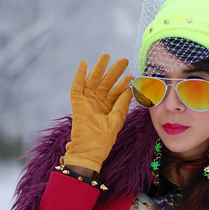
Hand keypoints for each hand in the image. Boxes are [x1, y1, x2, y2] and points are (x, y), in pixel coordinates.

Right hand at [63, 54, 131, 171]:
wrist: (88, 153)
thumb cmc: (103, 142)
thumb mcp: (116, 121)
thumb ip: (122, 105)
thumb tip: (130, 90)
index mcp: (107, 109)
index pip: (116, 92)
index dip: (123, 83)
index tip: (131, 74)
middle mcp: (97, 104)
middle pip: (106, 83)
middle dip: (114, 71)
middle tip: (124, 60)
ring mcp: (87, 103)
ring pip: (93, 81)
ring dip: (99, 69)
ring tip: (107, 56)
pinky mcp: (77, 104)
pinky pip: (77, 87)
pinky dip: (79, 75)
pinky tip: (84, 64)